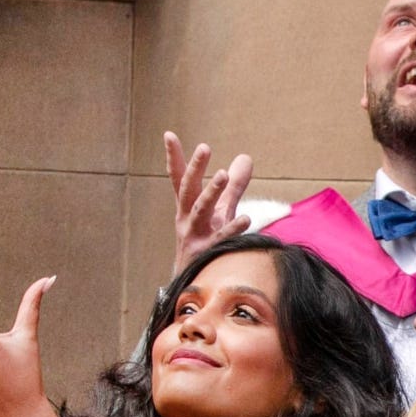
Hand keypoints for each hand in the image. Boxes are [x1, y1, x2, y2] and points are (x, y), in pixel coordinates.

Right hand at [166, 132, 253, 271]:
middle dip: (194, 168)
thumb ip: (234, 186)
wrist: (194, 281)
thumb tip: (245, 157)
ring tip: (223, 175)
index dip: (175, 157)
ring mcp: (195, 236)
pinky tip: (246, 219)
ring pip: (200, 210)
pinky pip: (220, 238)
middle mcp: (186, 219)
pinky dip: (232, 229)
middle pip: (188, 189)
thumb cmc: (208, 241)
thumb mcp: (220, 211)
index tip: (169, 135)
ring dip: (211, 192)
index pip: (179, 178)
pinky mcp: (207, 252)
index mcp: (187, 207)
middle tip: (205, 147)